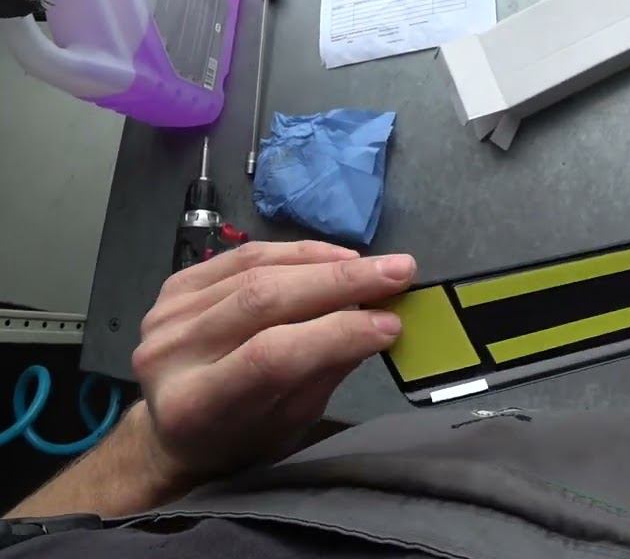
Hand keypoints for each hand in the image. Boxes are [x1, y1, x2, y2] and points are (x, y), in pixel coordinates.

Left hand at [131, 241, 415, 481]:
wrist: (171, 433)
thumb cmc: (239, 440)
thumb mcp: (287, 425)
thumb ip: (324, 371)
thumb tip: (380, 321)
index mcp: (196, 405)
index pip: (273, 355)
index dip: (337, 333)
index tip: (394, 322)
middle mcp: (172, 354)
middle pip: (264, 300)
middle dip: (342, 282)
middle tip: (401, 271)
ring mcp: (167, 315)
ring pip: (257, 270)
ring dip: (325, 263)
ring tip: (375, 264)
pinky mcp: (173, 287)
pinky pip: (243, 255)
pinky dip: (296, 252)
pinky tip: (336, 256)